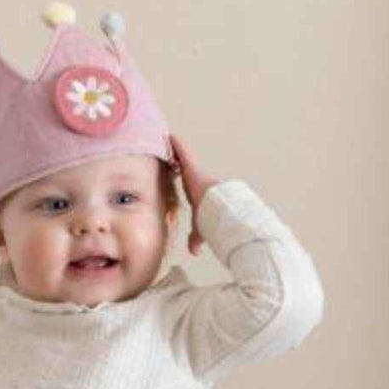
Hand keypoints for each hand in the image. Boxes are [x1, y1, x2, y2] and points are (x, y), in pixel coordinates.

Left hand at [169, 134, 218, 256]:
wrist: (221, 207)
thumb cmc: (213, 217)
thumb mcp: (202, 228)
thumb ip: (196, 237)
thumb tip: (194, 253)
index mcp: (197, 192)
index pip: (188, 182)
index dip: (183, 176)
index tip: (177, 171)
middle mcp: (197, 179)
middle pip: (185, 166)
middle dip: (179, 158)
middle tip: (171, 151)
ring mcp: (195, 171)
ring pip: (183, 157)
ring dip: (177, 149)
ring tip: (166, 139)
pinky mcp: (192, 166)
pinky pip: (182, 152)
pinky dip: (176, 144)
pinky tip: (169, 135)